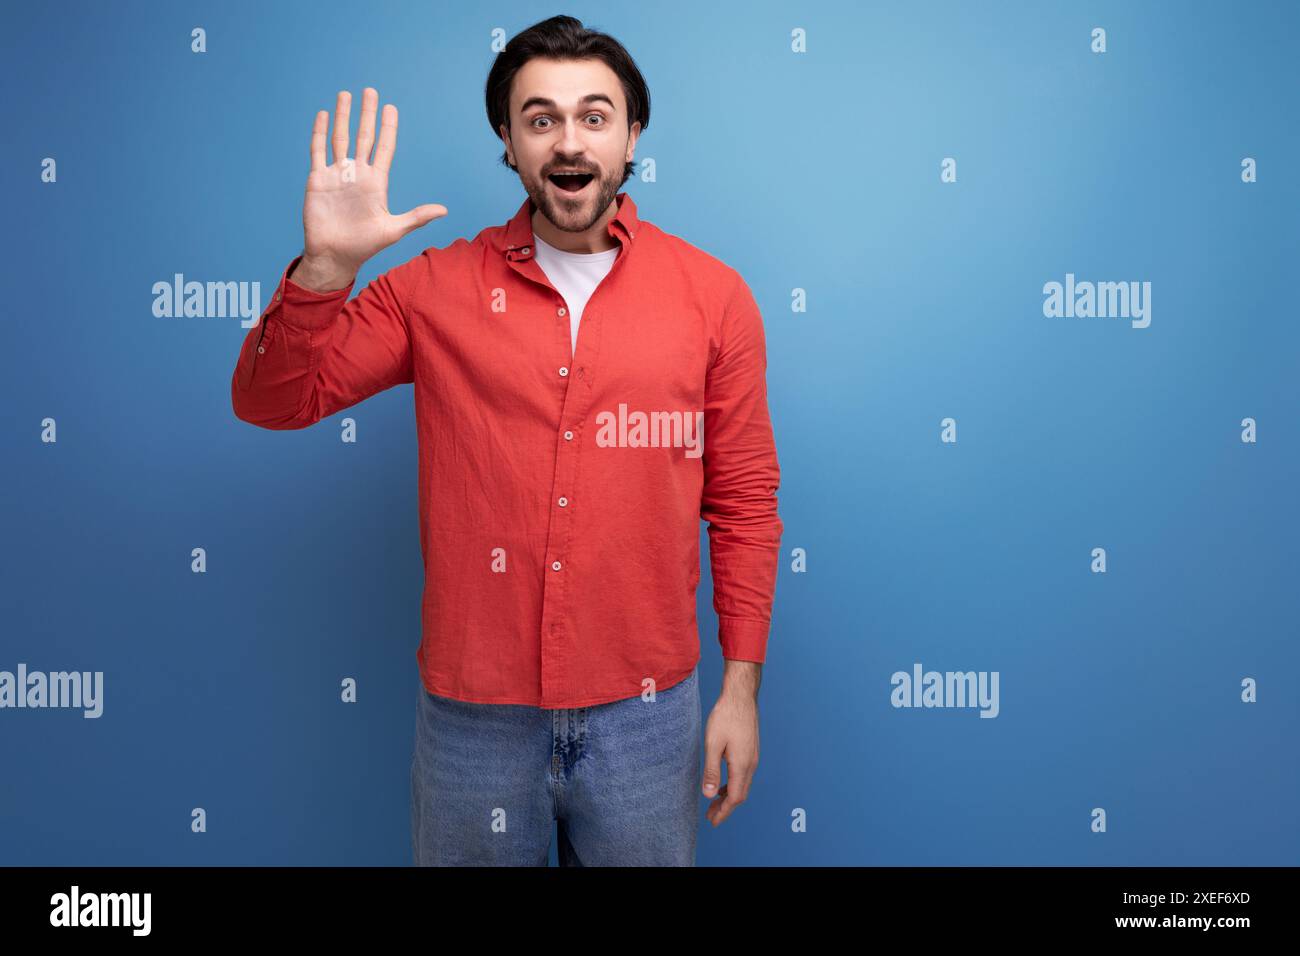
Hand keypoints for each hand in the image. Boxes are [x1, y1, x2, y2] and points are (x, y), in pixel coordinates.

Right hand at [299, 88, 446, 288]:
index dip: (388, 128)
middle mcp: (357, 174)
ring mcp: (337, 175)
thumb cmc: (364, 246)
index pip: (384, 148)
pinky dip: (320, 132)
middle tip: (370, 92)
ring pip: (340, 138)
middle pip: (363, 136)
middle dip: (367, 114)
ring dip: (343, 116)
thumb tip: (444, 210)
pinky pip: (318, 151)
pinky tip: (324, 115)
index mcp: (376, 182)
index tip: (391, 108)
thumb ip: (416, 217)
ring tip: (346, 95)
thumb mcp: (393, 230)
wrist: (334, 256)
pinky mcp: (318, 179)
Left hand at [702, 661, 760, 825]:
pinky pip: (744, 774)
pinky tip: (723, 783)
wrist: (741, 696)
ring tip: (714, 802)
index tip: (712, 821)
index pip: (735, 798)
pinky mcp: (751, 750)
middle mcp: (751, 764)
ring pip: (743, 784)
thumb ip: (712, 770)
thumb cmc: (725, 717)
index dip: (724, 812)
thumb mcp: (713, 744)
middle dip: (726, 807)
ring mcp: (753, 756)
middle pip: (741, 794)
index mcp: (742, 765)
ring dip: (729, 796)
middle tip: (710, 816)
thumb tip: (709, 795)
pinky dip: (733, 784)